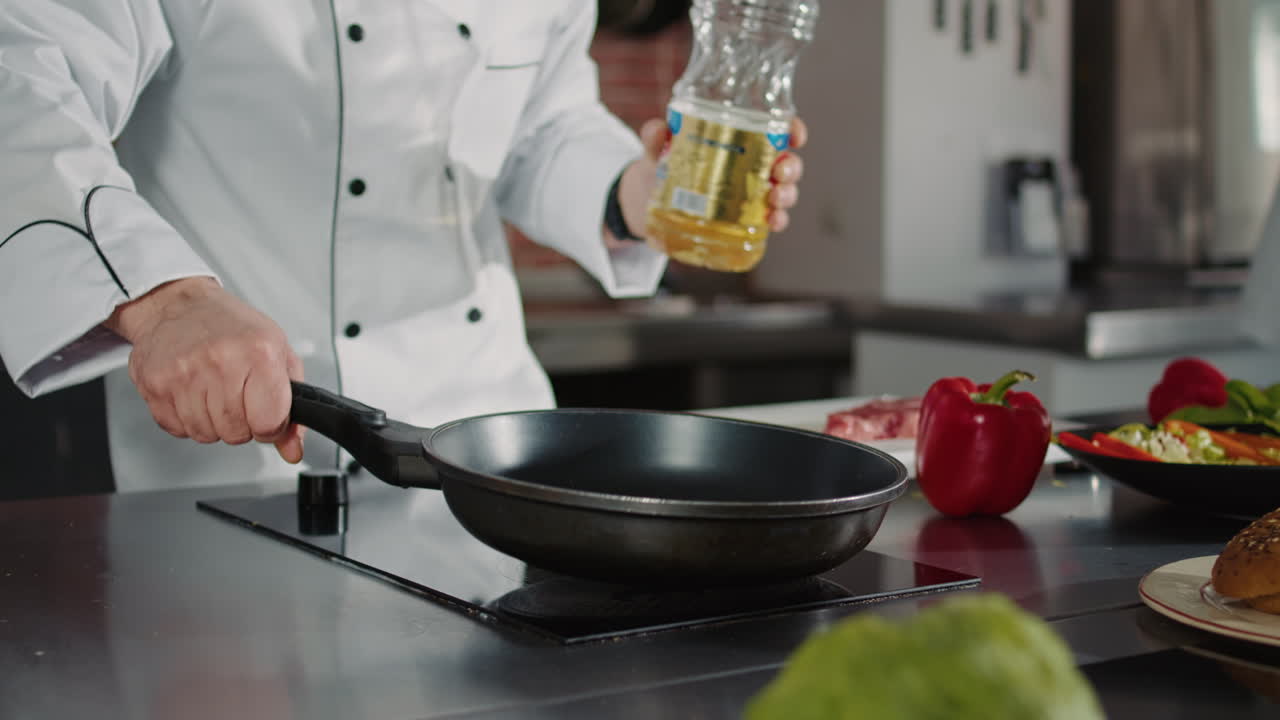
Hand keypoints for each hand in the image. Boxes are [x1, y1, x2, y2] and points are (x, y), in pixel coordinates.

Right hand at [103, 277, 304, 462]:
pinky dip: (186, 418)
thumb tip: (292, 450)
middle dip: (241, 422)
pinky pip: (178, 429)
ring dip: (212, 421)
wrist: (179, 305)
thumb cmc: (232, 328)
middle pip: (237, 433)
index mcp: (260, 353)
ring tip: (213, 389)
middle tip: (236, 393)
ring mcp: (184, 374)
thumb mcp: (278, 354)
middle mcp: (221, 362)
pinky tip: (191, 391)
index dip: (270, 425)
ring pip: (206, 435)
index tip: (265, 412)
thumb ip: (293, 407)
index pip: (269, 423)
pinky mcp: (155, 385)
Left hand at [613, 115, 808, 241]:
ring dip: (787, 195)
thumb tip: (658, 130)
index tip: (796, 136)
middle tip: (779, 172)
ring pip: (782, 191)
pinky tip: (772, 222)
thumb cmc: (661, 165)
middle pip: (785, 162)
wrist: (645, 201)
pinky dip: (776, 221)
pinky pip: (768, 220)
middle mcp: (750, 166)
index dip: (792, 130)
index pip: (774, 130)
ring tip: (775, 199)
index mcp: (738, 140)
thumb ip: (656, 137)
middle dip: (791, 168)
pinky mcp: (743, 219)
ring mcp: (749, 194)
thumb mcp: (657, 148)